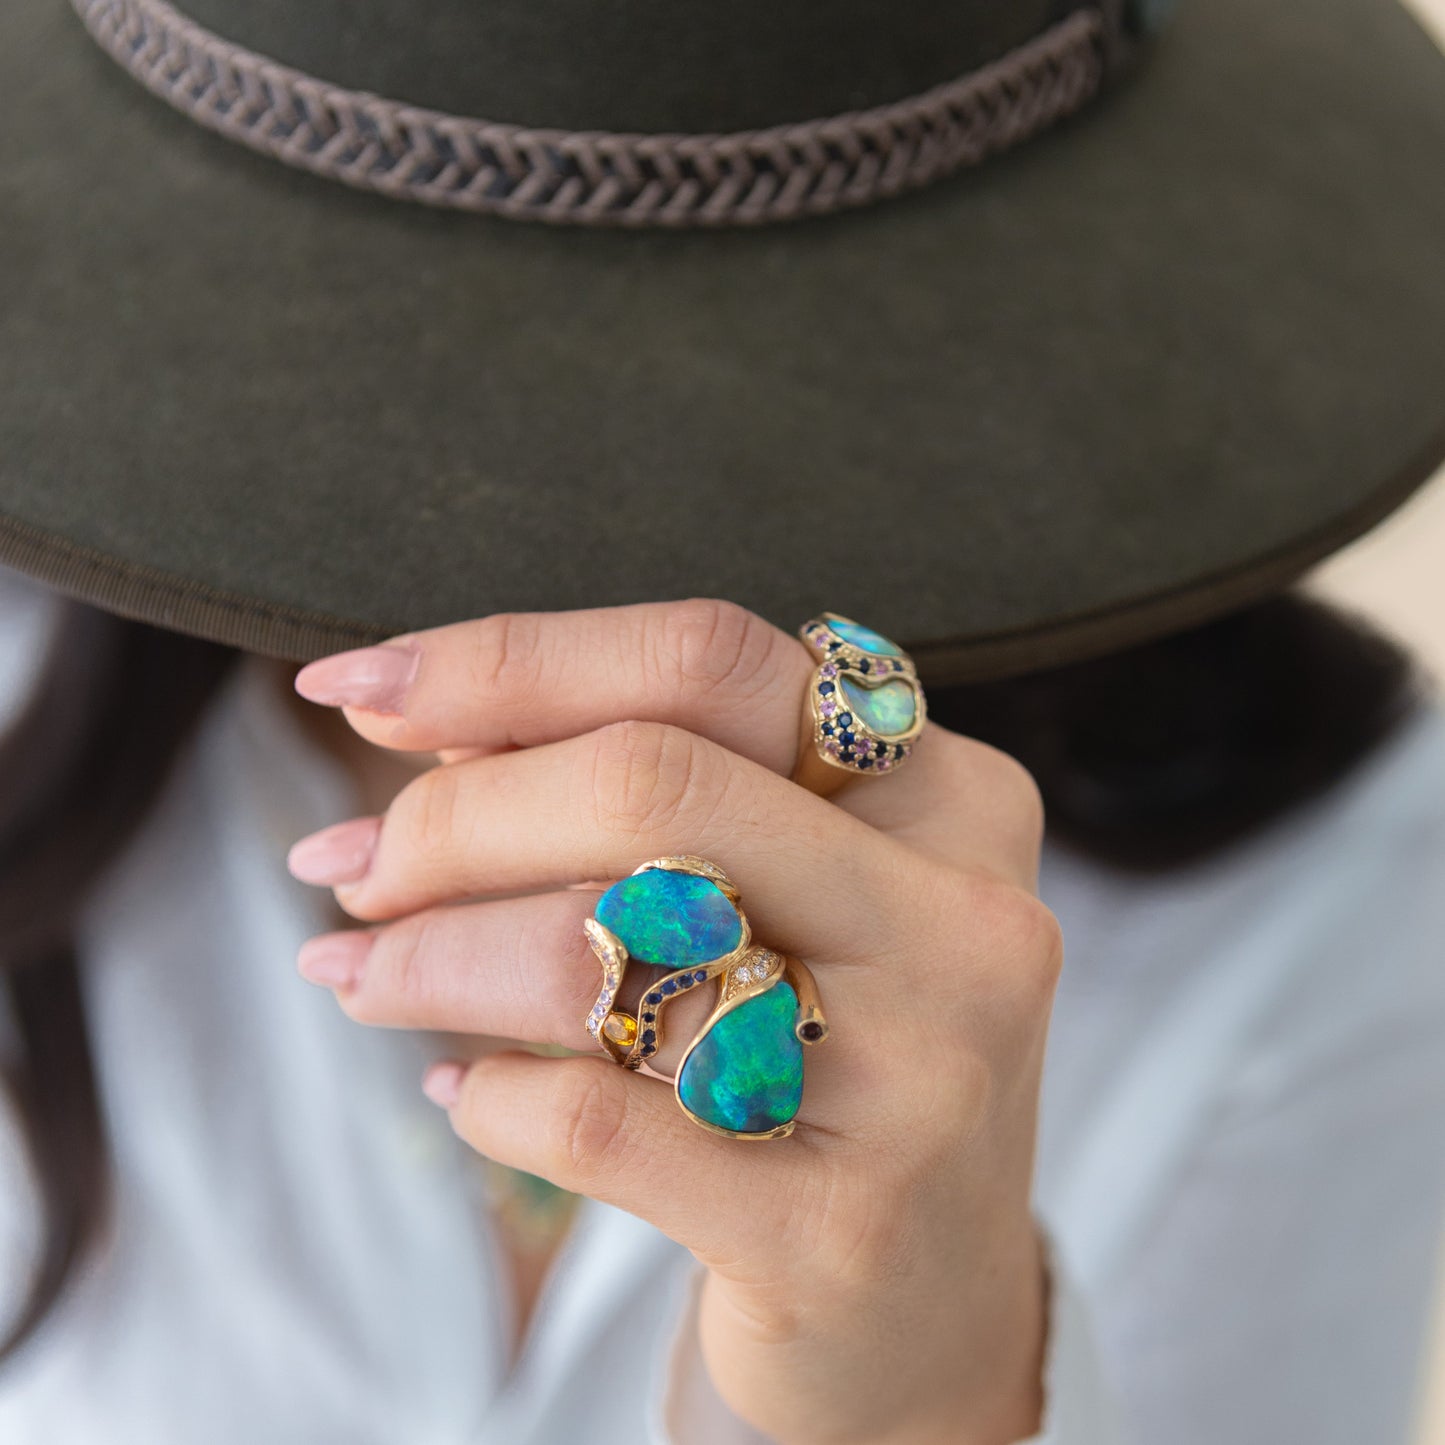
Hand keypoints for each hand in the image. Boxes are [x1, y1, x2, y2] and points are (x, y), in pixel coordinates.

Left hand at [287, 599, 1057, 1444]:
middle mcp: (959, 917)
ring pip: (602, 952)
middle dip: (451, 815)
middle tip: (351, 863)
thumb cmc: (836, 1052)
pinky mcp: (841, 1226)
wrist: (931, 1295)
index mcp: (947, 797)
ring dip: (429, 951)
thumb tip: (432, 724)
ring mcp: (920, 1074)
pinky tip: (468, 1089)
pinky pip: (590, 1120)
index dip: (513, 659)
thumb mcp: (794, 893)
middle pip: (646, 784)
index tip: (361, 686)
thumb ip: (656, 793)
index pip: (708, 665)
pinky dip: (488, 1094)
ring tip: (358, 968)